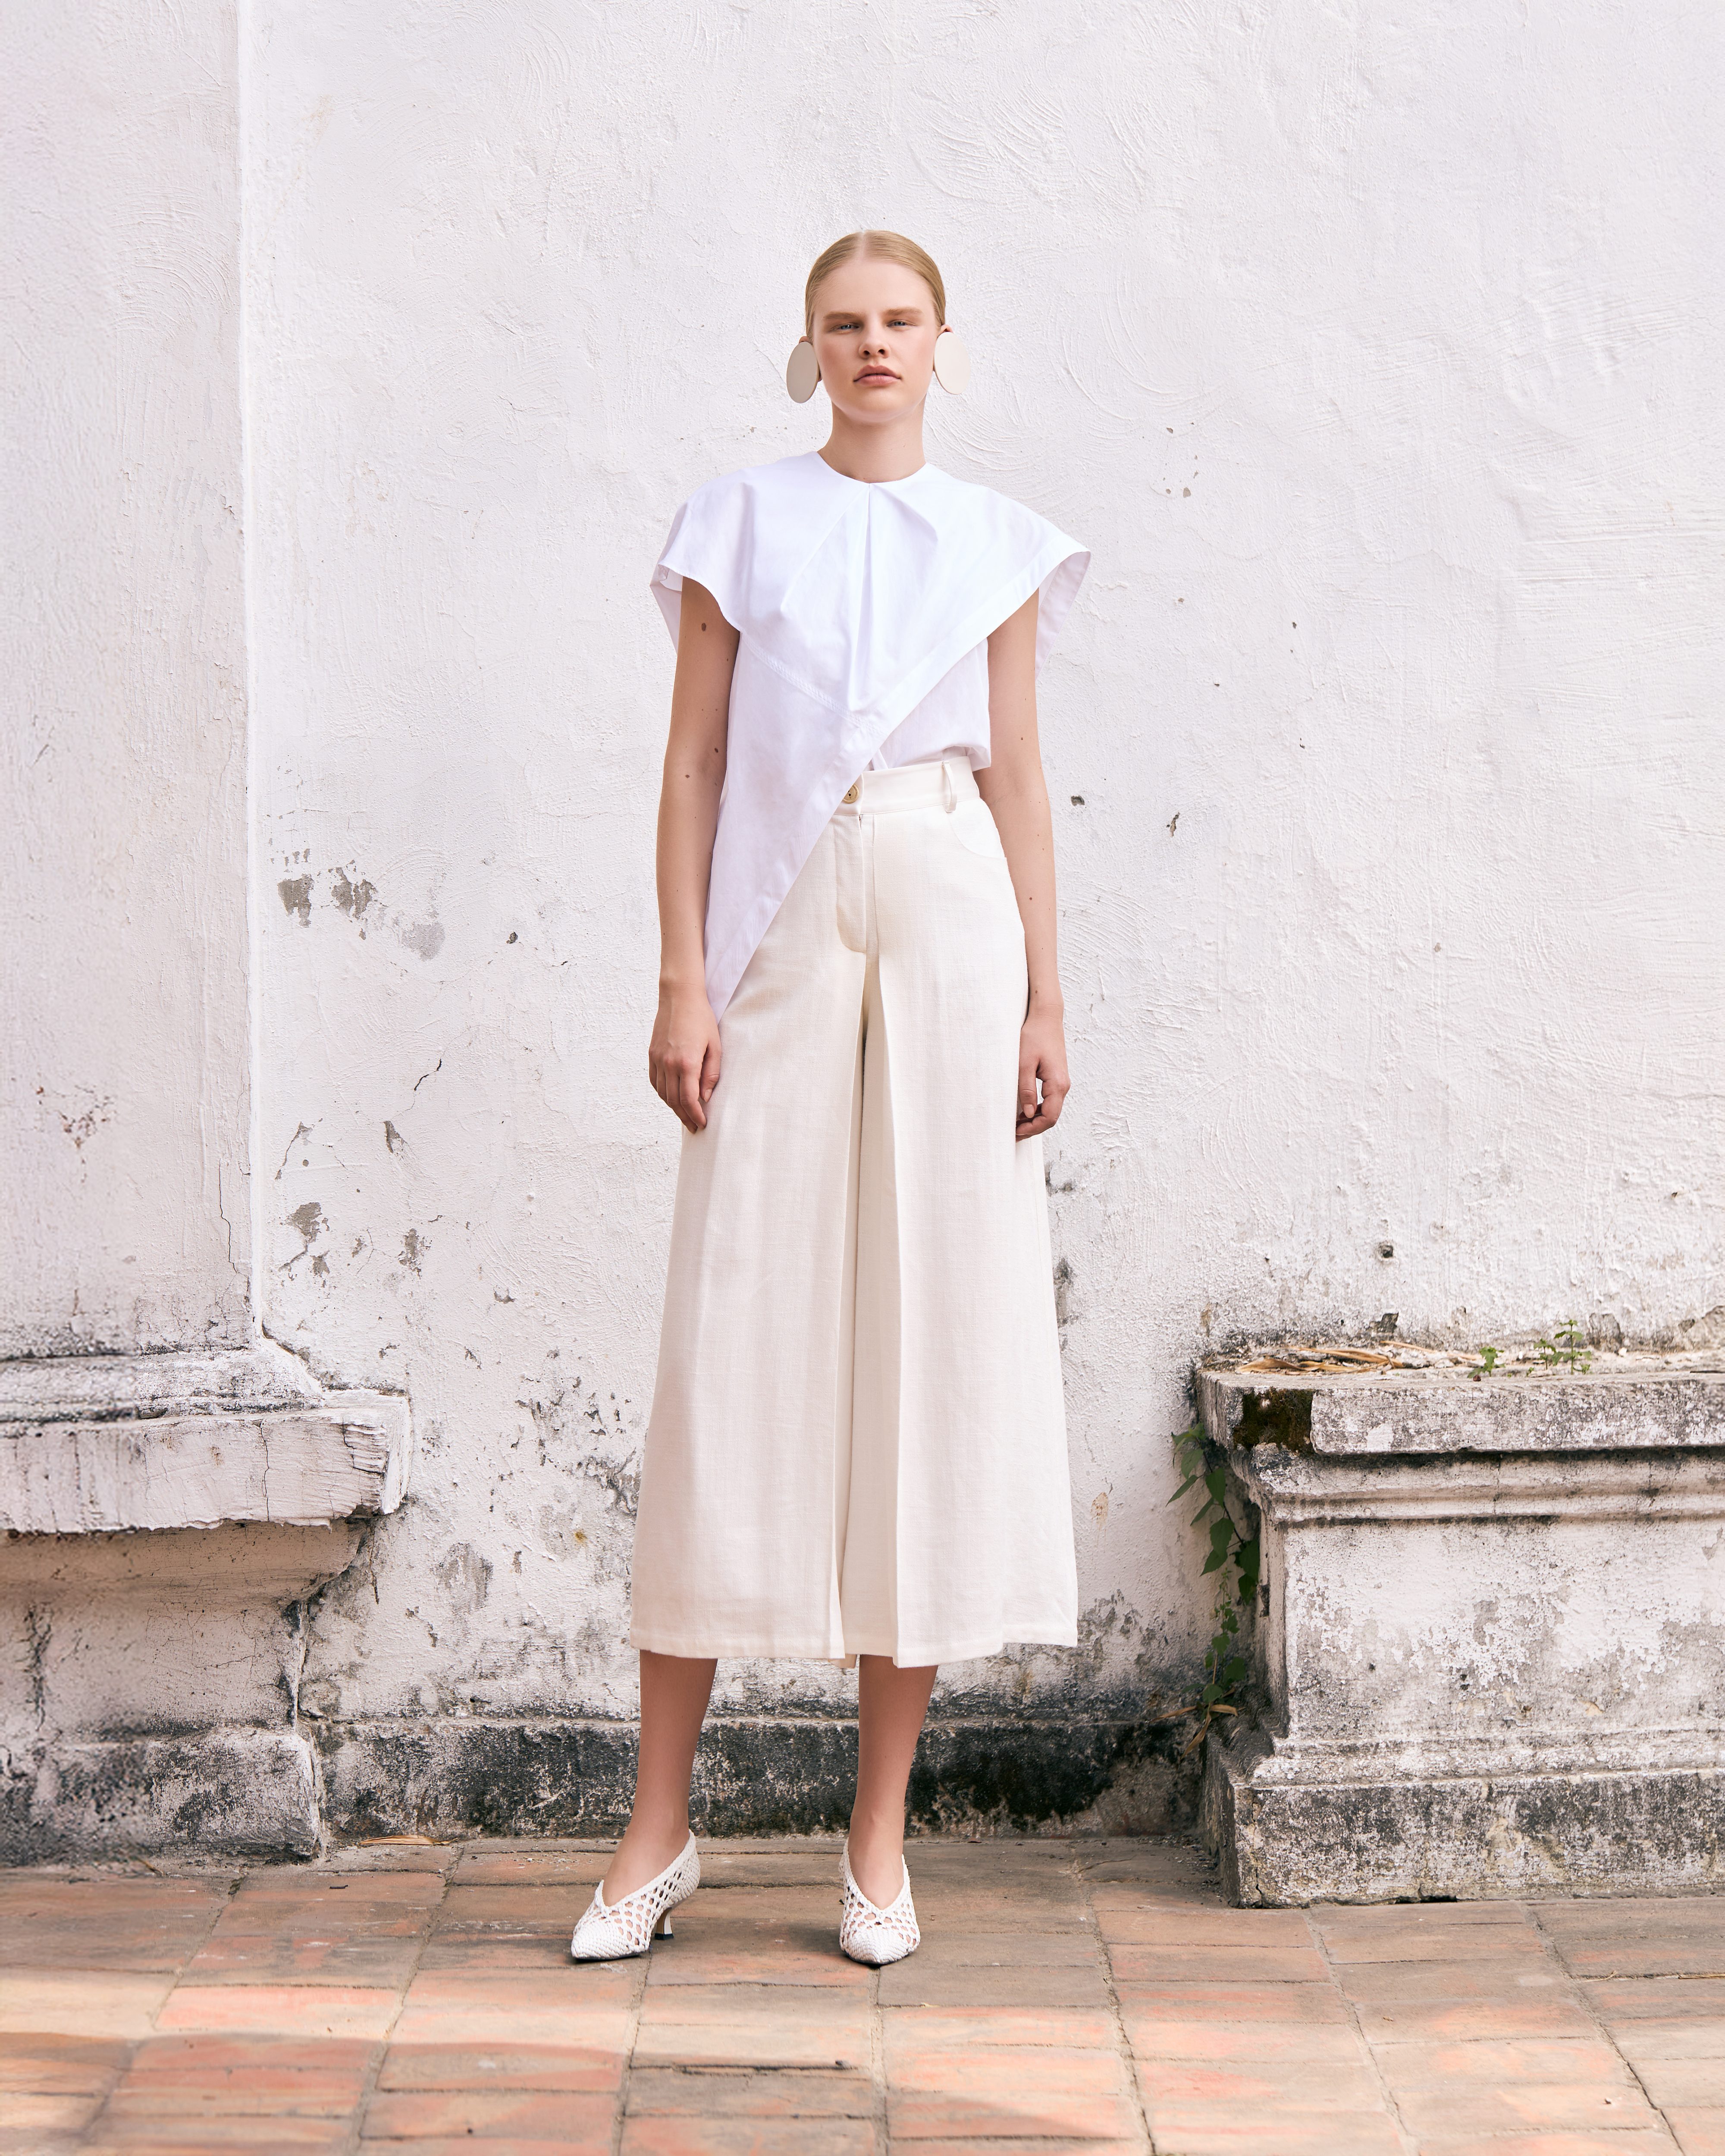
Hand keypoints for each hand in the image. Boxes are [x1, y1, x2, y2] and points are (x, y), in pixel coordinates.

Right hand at [650, 988, 721, 1131]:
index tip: (702, 1124)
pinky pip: (655, 1082)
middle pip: (674, 1101)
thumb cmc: (702, 1019)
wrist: (679, 997)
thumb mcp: (715, 1046)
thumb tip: (705, 1098)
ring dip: (674, 1108)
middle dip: (685, 1117)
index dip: (695, 1116)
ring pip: (663, 1094)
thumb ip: (711, 1074)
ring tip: (685, 1115)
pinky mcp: (651, 1055)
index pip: (689, 1099)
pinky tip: (671, 1098)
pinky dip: (663, 1094)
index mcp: (687, 1063)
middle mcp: (669, 1064)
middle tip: (694, 1127)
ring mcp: (657, 1060)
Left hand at [1016, 1007, 1068, 1138]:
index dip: (1033, 1129)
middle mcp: (1063, 1085)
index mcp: (1058, 1084)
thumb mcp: (1024, 1063)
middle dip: (1033, 1128)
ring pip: (1050, 1110)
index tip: (1016, 1132)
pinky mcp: (1055, 1078)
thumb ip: (1026, 1089)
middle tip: (1013, 1133)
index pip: (1050, 1117)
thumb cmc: (1034, 1036)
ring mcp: (1060, 1082)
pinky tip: (1023, 1110)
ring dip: (1034, 1120)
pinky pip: (1048, 1100)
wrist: (1046, 1017)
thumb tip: (1028, 1114)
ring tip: (1015, 1124)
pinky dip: (1037, 1109)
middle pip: (1051, 1117)